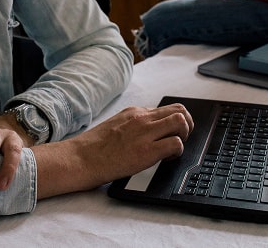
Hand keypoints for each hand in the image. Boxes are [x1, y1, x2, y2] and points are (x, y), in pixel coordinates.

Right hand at [33, 104, 193, 198]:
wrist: (80, 158)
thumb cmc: (94, 147)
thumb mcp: (115, 125)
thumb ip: (133, 124)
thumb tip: (149, 130)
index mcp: (134, 112)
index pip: (167, 108)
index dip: (175, 120)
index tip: (173, 132)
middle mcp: (142, 118)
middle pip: (180, 110)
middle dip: (187, 124)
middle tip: (181, 138)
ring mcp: (145, 133)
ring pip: (181, 122)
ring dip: (184, 135)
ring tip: (174, 148)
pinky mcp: (147, 151)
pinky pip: (176, 144)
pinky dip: (177, 152)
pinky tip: (166, 159)